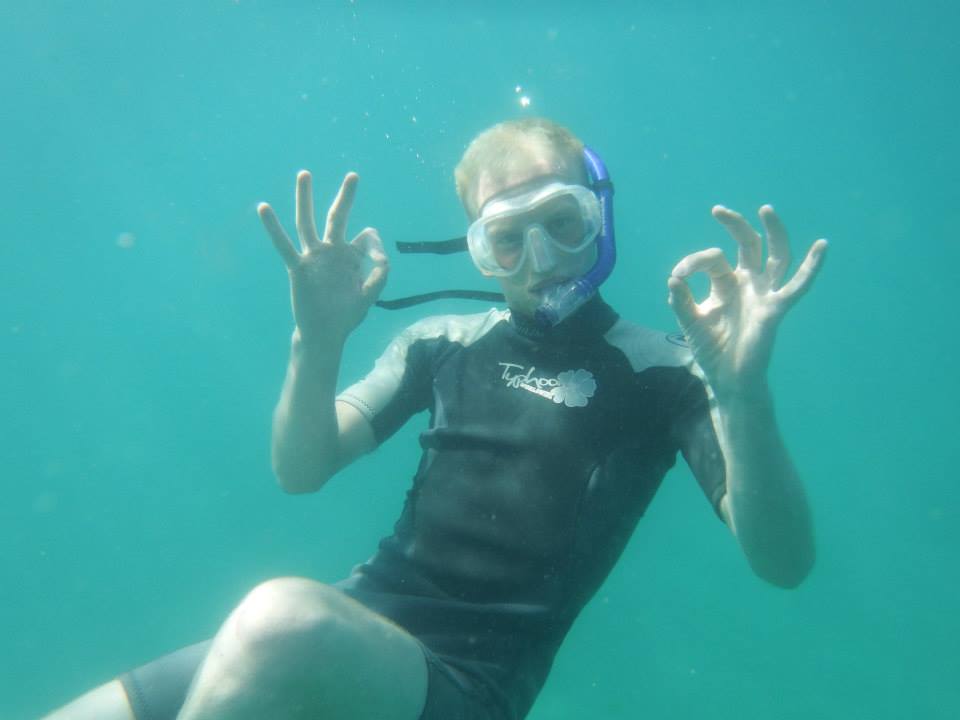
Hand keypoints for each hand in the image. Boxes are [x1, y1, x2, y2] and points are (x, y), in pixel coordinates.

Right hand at [258, 171, 388, 346]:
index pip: (366, 237)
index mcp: (351, 257)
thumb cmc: (347, 314)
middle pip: (338, 217)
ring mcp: (313, 257)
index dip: (374, 243)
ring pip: (307, 222)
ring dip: (306, 198)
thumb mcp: (370, 292)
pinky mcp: (298, 267)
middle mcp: (332, 252)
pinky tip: (264, 208)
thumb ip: (380, 270)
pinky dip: (272, 226)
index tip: (376, 258)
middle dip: (346, 197)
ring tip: (305, 174)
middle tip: (354, 175)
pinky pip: (283, 244)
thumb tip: (375, 244)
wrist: (326, 333)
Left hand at [667, 205, 826, 399]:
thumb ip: (682, 301)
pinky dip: (812, 266)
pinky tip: (822, 246)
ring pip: (776, 256)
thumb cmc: (711, 350)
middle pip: (748, 245)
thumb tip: (673, 279)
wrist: (726, 379)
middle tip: (718, 210)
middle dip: (735, 225)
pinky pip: (797, 286)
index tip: (677, 276)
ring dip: (774, 231)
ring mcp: (763, 294)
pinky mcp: (774, 309)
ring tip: (766, 209)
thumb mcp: (691, 322)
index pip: (714, 259)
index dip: (693, 262)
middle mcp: (748, 284)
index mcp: (727, 284)